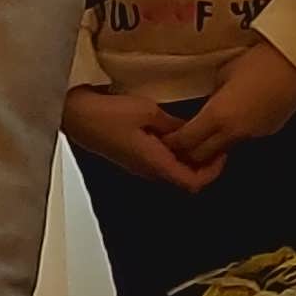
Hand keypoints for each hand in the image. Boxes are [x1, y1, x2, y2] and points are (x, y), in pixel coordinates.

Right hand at [65, 87, 222, 193]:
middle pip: (185, 178)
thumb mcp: (148, 112)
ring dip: (188, 156)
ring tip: (198, 132)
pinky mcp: (131, 155)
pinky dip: (174, 150)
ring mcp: (138, 165)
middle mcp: (148, 171)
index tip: (223, 150)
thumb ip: (174, 125)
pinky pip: (160, 160)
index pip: (194, 183)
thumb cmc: (106, 113)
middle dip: (204, 162)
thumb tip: (192, 131)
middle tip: (216, 138)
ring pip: (173, 169)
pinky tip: (174, 130)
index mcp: (155, 164)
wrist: (73, 113)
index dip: (214, 171)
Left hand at [158, 40, 295, 166]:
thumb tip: (207, 103)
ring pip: (222, 151)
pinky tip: (229, 124)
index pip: (185, 141)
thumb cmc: (258, 59)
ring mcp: (253, 135)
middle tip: (178, 141)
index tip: (163, 136)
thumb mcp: (223, 72)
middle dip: (186, 152)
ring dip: (209, 148)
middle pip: (201, 156)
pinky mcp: (268, 133)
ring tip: (201, 134)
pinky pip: (242, 141)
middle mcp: (234, 132)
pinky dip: (230, 138)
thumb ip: (211, 94)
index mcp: (218, 115)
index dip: (171, 142)